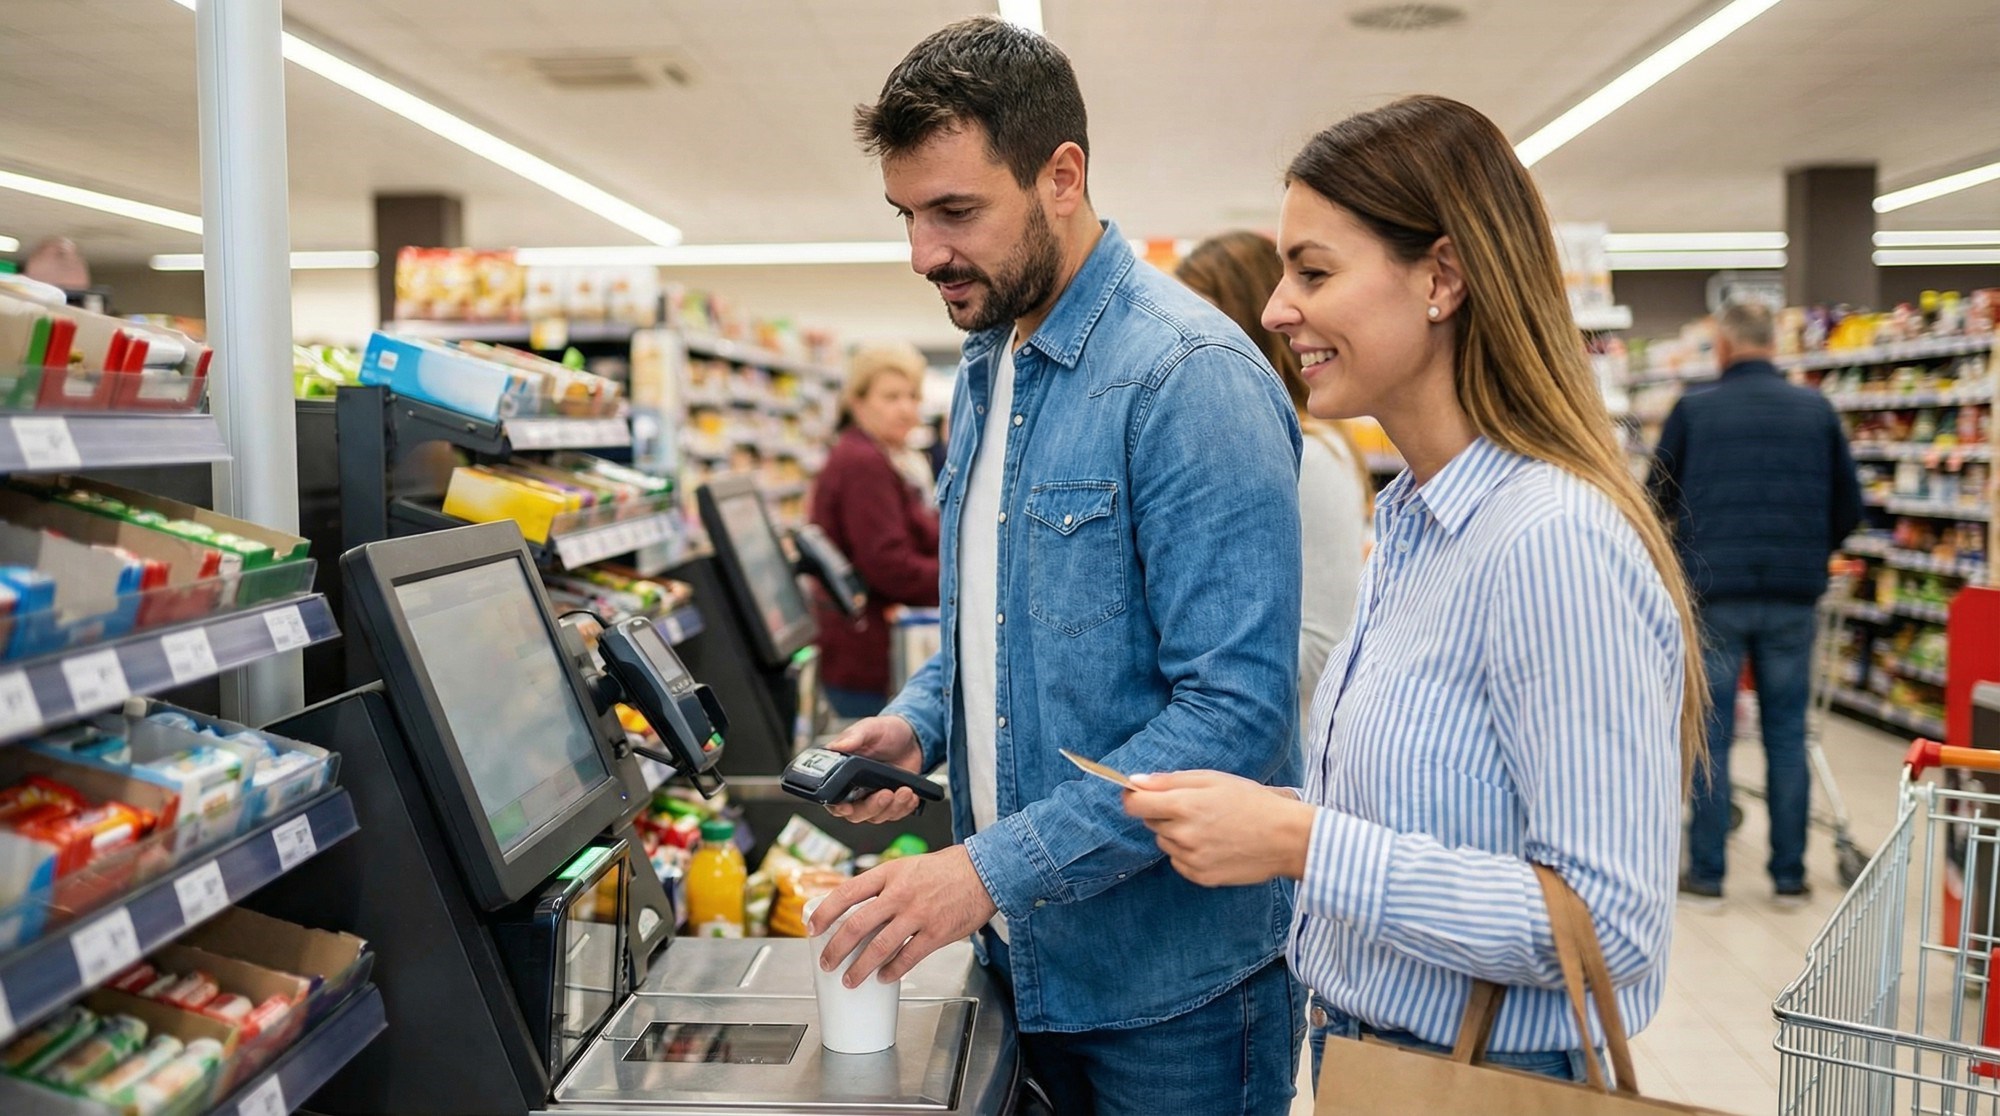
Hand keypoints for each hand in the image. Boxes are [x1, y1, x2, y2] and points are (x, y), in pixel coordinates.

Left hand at [808, 846, 996, 986]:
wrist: (984, 871)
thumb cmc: (946, 870)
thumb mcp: (907, 867)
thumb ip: (884, 887)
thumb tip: (858, 911)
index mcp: (889, 873)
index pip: (846, 892)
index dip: (825, 912)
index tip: (812, 927)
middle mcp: (900, 893)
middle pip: (856, 925)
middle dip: (836, 949)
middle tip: (826, 963)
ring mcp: (918, 914)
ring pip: (879, 947)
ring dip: (860, 968)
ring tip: (850, 979)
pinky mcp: (936, 933)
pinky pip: (908, 957)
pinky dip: (893, 971)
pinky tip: (884, 977)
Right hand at [823, 716, 925, 823]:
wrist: (912, 736)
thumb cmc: (886, 731)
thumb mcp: (869, 728)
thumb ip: (853, 737)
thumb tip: (836, 746)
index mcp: (843, 772)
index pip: (832, 798)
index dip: (837, 807)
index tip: (847, 807)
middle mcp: (855, 788)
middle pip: (856, 813)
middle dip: (872, 807)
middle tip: (886, 793)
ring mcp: (874, 796)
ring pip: (877, 816)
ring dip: (892, 807)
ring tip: (904, 790)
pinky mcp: (892, 801)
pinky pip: (895, 814)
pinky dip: (904, 808)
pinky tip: (910, 796)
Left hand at [1123, 770, 1314, 886]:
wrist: (1285, 838)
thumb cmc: (1251, 802)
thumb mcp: (1212, 780)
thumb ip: (1170, 781)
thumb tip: (1134, 782)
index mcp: (1184, 805)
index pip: (1133, 805)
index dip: (1134, 797)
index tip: (1142, 795)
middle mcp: (1182, 835)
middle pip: (1151, 822)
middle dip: (1164, 813)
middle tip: (1195, 808)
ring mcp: (1191, 859)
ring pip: (1165, 842)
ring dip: (1177, 834)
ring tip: (1209, 827)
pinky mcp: (1200, 877)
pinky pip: (1179, 862)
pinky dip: (1189, 853)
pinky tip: (1214, 844)